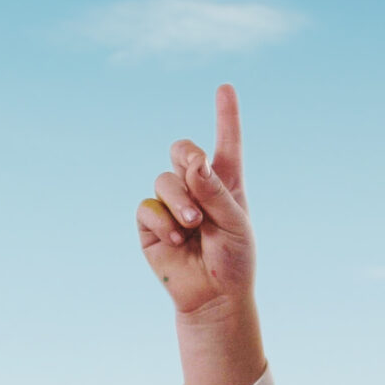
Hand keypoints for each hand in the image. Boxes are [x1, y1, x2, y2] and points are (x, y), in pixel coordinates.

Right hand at [138, 84, 254, 316]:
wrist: (214, 296)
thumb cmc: (234, 260)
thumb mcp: (235, 223)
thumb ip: (215, 190)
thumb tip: (193, 160)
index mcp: (225, 183)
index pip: (226, 144)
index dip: (226, 116)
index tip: (225, 88)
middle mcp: (197, 188)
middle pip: (182, 150)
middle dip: (187, 157)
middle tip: (197, 175)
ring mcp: (171, 204)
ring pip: (164, 179)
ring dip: (180, 200)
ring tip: (193, 226)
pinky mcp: (151, 223)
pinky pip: (148, 207)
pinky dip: (163, 221)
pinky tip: (177, 239)